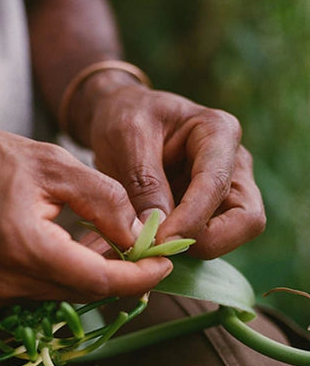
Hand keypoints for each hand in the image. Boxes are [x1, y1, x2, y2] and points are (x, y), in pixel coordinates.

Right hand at [0, 114, 171, 305]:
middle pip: (84, 293)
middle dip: (121, 277)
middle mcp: (7, 283)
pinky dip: (66, 278)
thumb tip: (138, 236)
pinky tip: (74, 253)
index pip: (98, 281)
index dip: (138, 278)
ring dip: (93, 278)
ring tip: (114, 250)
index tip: (164, 265)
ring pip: (64, 296)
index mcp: (26, 249)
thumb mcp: (56, 166)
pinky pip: (41, 294)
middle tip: (147, 254)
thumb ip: (105, 201)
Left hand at [72, 77, 264, 258]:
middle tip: (160, 247)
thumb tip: (159, 235)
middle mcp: (233, 164)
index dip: (191, 219)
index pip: (216, 185)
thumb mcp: (127, 137)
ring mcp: (225, 190)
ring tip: (146, 244)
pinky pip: (205, 241)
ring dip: (190, 248)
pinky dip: (177, 249)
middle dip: (206, 241)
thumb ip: (144, 183)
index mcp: (219, 133)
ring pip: (229, 236)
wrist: (119, 116)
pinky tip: (145, 246)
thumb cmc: (126, 117)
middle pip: (246, 220)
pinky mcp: (208, 211)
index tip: (158, 241)